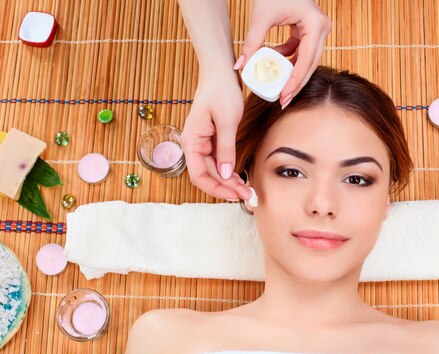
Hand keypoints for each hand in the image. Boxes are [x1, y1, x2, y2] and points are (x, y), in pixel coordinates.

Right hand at [179, 70, 251, 201]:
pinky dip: (229, 172)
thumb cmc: (221, 91)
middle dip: (226, 188)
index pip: (198, 175)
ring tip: (247, 190)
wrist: (220, 72)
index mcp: (191, 141)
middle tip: (248, 196)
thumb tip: (227, 174)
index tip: (234, 195)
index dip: (216, 189)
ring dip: (229, 182)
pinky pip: (219, 162)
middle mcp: (194, 145)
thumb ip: (226, 148)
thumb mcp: (227, 120)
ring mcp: (202, 144)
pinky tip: (241, 178)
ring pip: (214, 171)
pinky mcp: (212, 141)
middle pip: (207, 176)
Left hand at [235, 0, 331, 107]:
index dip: (295, 81)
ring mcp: (317, 30)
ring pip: (306, 60)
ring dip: (292, 74)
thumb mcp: (261, 17)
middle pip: (310, 65)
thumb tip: (239, 67)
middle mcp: (321, 28)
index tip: (284, 96)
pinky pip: (300, 52)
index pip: (305, 60)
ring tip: (279, 89)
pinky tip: (275, 62)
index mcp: (315, 24)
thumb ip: (251, 43)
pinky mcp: (309, 31)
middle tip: (283, 100)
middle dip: (296, 84)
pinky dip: (288, 59)